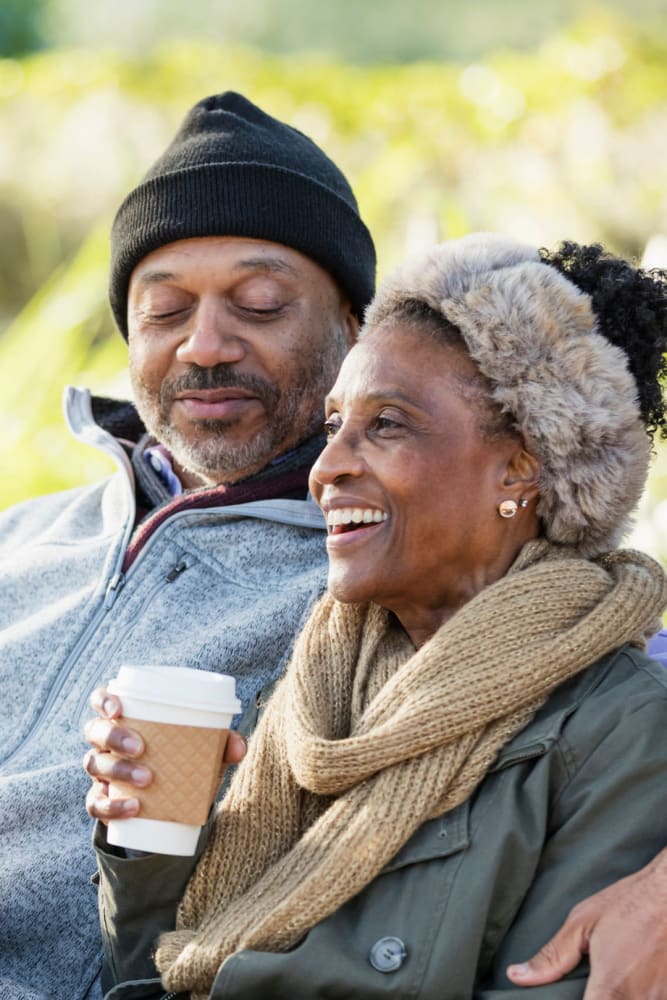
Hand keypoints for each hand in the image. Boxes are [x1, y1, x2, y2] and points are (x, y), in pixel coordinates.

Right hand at [83, 686, 246, 823]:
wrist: (168, 800)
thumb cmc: (181, 758)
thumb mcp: (201, 749)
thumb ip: (221, 743)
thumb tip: (239, 747)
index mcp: (124, 718)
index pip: (101, 700)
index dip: (103, 700)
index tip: (118, 708)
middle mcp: (105, 741)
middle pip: (95, 731)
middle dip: (114, 737)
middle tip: (141, 748)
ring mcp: (101, 770)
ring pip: (94, 764)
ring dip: (118, 770)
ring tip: (146, 780)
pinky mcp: (101, 799)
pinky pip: (94, 803)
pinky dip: (111, 806)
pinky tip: (133, 809)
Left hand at [506, 848, 666, 998]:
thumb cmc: (629, 903)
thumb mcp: (583, 923)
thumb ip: (552, 957)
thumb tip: (517, 976)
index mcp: (611, 987)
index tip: (575, 996)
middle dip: (597, 998)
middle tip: (593, 983)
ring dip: (619, 997)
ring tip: (618, 975)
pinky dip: (642, 994)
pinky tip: (634, 979)